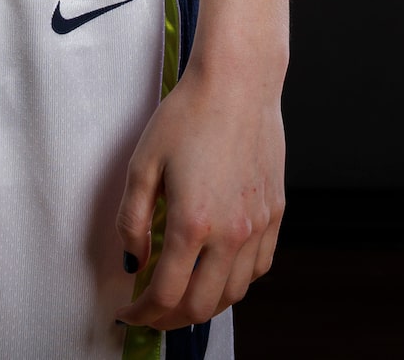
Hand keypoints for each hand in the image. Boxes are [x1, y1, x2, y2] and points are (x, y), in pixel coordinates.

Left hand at [114, 59, 285, 329]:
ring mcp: (258, 225)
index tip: (129, 312)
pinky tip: (219, 273)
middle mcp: (231, 233)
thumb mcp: (143, 164)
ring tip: (182, 298)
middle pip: (202, 306)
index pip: (165, 294)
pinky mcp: (274, 213)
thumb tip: (134, 260)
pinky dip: (236, 283)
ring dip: (205, 305)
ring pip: (234, 294)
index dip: (142, 314)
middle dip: (170, 319)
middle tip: (151, 312)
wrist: (237, 84)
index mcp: (193, 223)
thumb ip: (133, 220)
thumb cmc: (188, 116)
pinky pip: (259, 268)